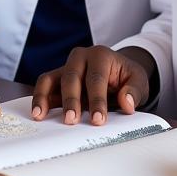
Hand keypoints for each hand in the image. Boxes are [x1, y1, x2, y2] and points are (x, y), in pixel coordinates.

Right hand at [31, 45, 151, 124]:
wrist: (117, 72)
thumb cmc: (126, 77)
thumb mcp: (139, 80)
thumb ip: (134, 91)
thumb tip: (126, 103)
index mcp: (101, 55)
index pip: (96, 78)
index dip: (97, 100)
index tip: (98, 120)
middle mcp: (80, 57)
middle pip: (71, 77)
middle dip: (71, 100)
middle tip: (71, 120)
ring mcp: (66, 66)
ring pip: (50, 78)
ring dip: (44, 98)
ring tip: (40, 116)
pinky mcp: (57, 78)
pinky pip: (44, 85)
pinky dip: (39, 98)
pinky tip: (37, 113)